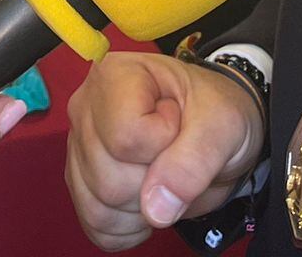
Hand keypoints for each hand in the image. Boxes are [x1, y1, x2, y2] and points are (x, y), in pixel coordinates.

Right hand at [66, 52, 264, 250]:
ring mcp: (79, 148)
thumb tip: (155, 208)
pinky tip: (149, 200)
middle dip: (155, 181)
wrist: (214, 131)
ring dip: (144, 209)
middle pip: (108, 178)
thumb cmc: (214, 112)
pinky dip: (130, 226)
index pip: (125, 136)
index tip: (181, 124)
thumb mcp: (222, 125)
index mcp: (115, 76)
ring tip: (163, 175)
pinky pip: (97, 225)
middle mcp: (86, 109)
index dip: (164, 144)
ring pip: (99, 207)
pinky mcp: (82, 182)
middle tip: (174, 152)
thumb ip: (193, 161)